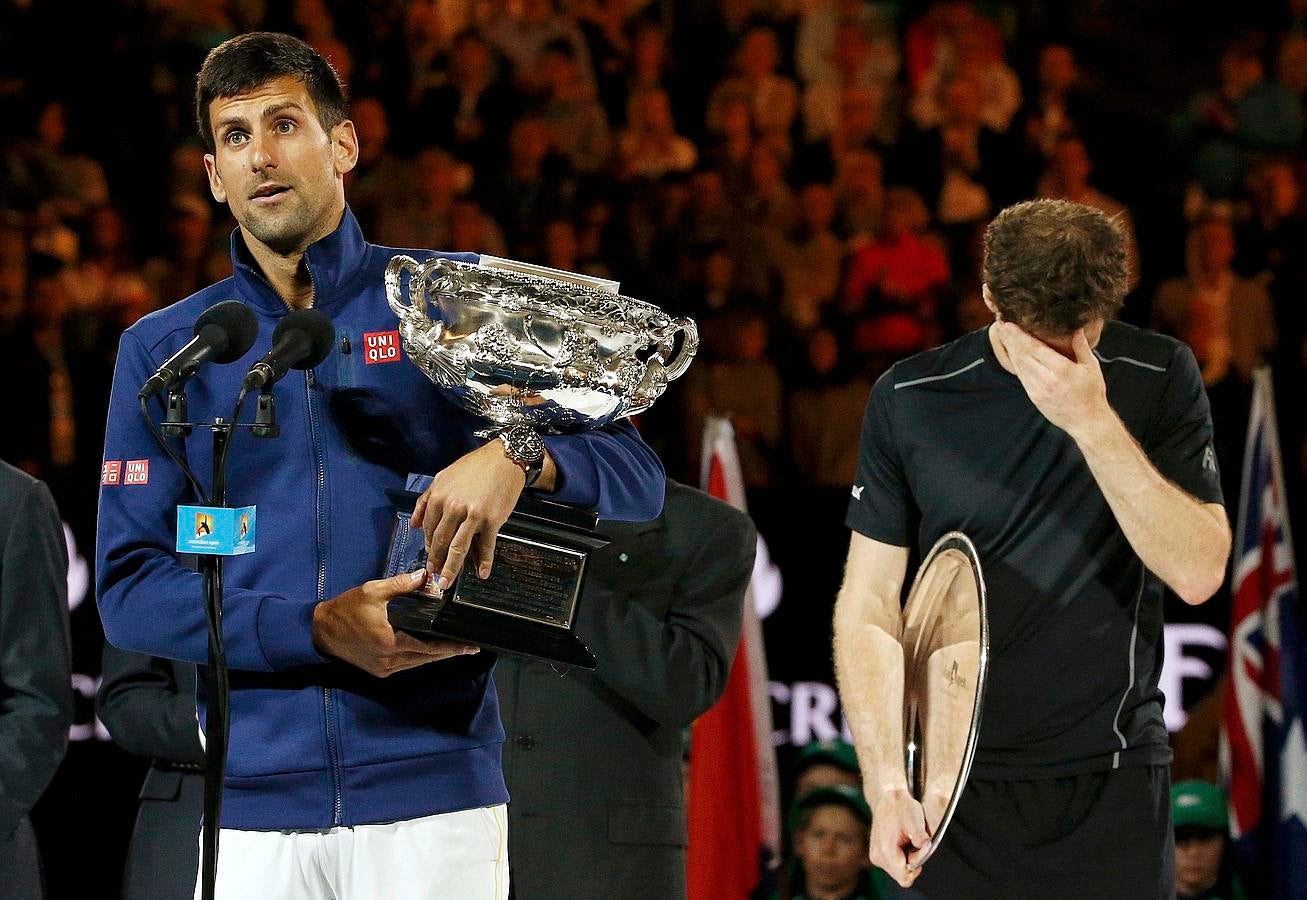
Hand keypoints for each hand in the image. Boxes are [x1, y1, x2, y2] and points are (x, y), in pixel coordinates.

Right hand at [312, 570, 478, 676]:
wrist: (321, 630)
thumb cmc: (346, 609)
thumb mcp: (373, 591)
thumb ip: (401, 585)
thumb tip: (426, 576)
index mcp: (390, 642)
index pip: (430, 648)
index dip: (451, 647)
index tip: (470, 645)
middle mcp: (390, 660)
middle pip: (428, 659)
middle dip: (450, 653)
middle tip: (471, 647)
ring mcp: (385, 668)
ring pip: (419, 664)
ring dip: (437, 656)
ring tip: (457, 648)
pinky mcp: (380, 670)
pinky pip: (408, 665)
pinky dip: (421, 658)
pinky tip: (431, 650)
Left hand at [412, 441, 526, 590]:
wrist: (504, 459)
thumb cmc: (475, 467)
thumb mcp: (443, 477)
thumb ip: (426, 500)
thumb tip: (415, 524)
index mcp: (439, 497)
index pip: (430, 528)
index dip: (430, 546)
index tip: (431, 557)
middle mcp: (453, 507)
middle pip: (441, 541)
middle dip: (437, 562)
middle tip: (435, 575)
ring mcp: (473, 515)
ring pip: (458, 548)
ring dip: (452, 569)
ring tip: (447, 583)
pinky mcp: (492, 520)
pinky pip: (486, 545)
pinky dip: (484, 561)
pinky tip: (482, 573)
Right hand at [868, 787, 931, 887]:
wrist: (889, 799)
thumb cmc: (903, 808)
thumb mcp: (916, 820)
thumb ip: (922, 839)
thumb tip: (925, 849)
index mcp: (886, 851)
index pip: (905, 877)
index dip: (917, 865)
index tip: (919, 849)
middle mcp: (877, 857)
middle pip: (902, 876)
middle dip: (912, 862)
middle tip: (914, 842)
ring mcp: (875, 857)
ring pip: (898, 872)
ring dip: (906, 860)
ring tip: (908, 840)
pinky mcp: (876, 855)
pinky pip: (893, 865)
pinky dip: (900, 857)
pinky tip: (902, 842)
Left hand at [995, 322, 1111, 440]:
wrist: (1086, 421)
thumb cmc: (1092, 393)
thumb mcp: (1091, 367)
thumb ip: (1082, 347)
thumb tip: (1076, 328)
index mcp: (1062, 370)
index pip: (1035, 349)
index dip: (1020, 336)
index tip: (1010, 325)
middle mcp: (1047, 380)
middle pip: (1023, 355)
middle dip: (1010, 339)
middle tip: (1000, 325)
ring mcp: (1038, 390)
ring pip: (1019, 366)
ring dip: (1010, 350)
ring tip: (1003, 336)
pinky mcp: (1034, 398)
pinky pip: (1021, 377)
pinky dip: (1015, 364)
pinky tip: (1011, 354)